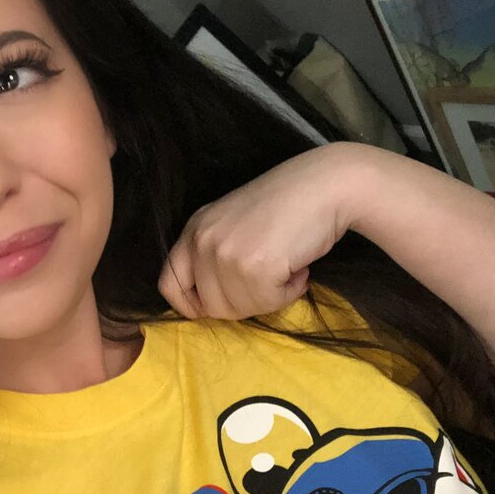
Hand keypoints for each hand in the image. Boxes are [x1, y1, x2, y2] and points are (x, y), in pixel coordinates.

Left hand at [158, 144, 360, 319]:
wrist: (325, 185)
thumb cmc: (287, 205)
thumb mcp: (232, 225)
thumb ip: (213, 256)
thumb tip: (207, 305)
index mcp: (193, 230)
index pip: (169, 284)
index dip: (191, 305)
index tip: (219, 305)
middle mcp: (203, 241)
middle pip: (210, 306)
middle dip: (244, 302)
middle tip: (269, 277)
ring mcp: (226, 254)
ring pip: (240, 309)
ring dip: (270, 296)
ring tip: (286, 266)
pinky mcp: (254, 267)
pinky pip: (269, 303)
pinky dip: (290, 292)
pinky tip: (298, 267)